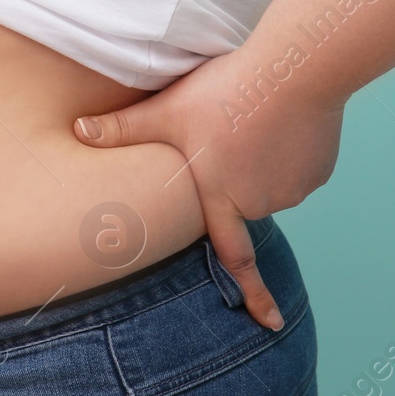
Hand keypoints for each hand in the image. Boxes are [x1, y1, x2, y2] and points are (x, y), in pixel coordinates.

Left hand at [72, 48, 345, 329]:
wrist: (295, 71)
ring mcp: (295, 189)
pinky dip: (286, 147)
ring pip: (270, 180)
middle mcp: (261, 203)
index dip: (254, 295)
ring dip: (259, 158)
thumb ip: (123, 128)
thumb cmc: (227, 92)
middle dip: (233, 172)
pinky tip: (278, 117)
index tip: (271, 324)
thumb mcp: (167, 110)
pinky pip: (297, 164)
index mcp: (223, 199)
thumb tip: (75, 129)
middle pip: (242, 198)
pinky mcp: (319, 169)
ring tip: (251, 115)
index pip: (236, 260)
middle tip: (228, 128)